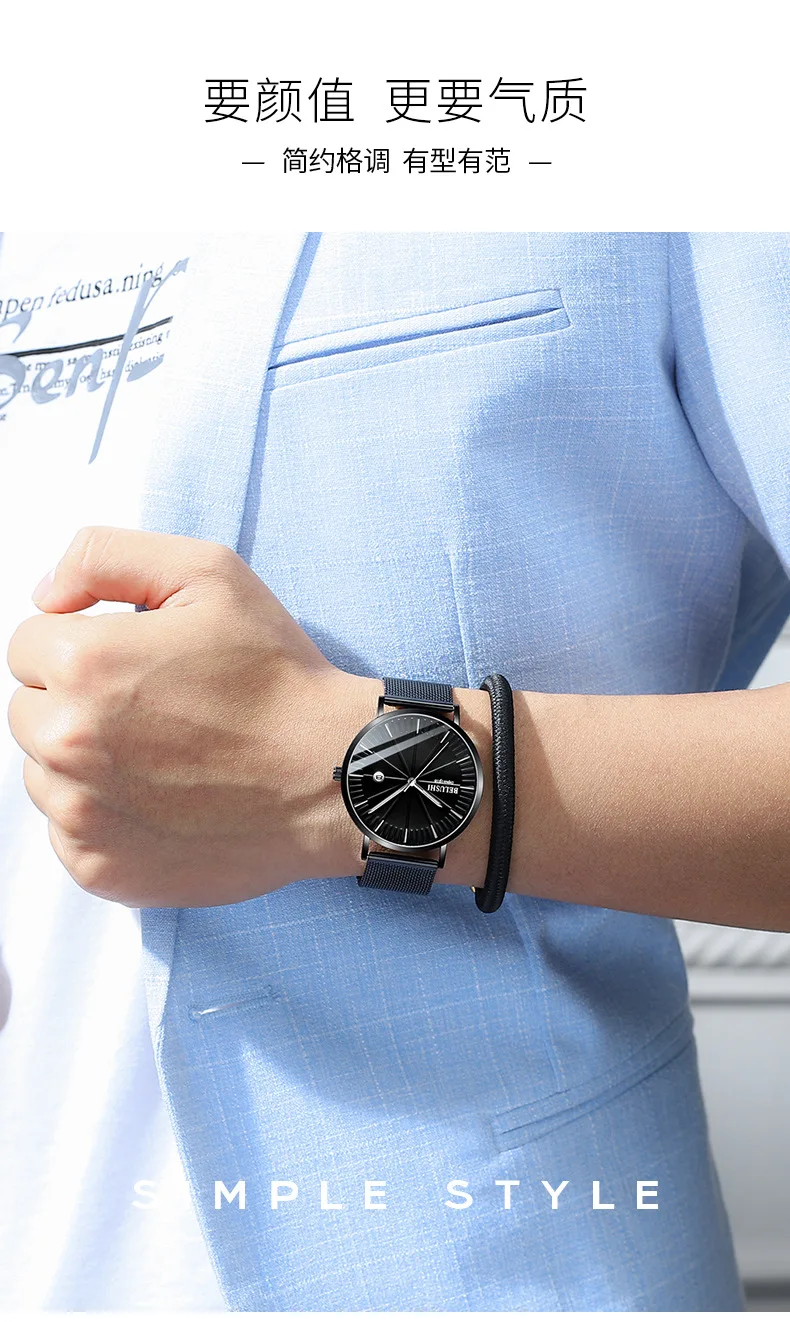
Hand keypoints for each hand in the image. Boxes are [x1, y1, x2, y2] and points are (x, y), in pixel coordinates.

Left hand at [6, 527, 375, 906]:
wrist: (332, 775)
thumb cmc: (277, 676)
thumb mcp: (209, 574)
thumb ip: (106, 556)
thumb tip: (46, 594)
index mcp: (85, 663)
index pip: (29, 644)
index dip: (86, 643)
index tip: (140, 662)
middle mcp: (68, 742)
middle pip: (27, 710)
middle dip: (77, 702)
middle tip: (155, 708)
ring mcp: (81, 814)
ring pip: (44, 773)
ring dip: (85, 762)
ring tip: (163, 756)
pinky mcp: (99, 868)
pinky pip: (68, 832)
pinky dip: (104, 816)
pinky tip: (163, 800)